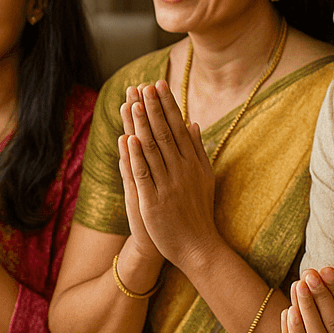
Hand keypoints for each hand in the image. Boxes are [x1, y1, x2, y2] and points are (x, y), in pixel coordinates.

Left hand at [121, 79, 221, 269]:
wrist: (198, 247)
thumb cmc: (199, 211)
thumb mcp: (205, 177)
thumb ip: (199, 150)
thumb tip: (193, 122)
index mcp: (194, 163)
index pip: (178, 127)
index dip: (167, 105)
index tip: (158, 85)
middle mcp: (183, 171)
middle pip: (165, 133)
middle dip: (154, 108)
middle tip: (144, 85)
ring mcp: (168, 186)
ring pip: (153, 150)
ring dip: (143, 125)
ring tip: (135, 103)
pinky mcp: (154, 202)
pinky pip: (143, 175)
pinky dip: (136, 157)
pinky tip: (128, 139)